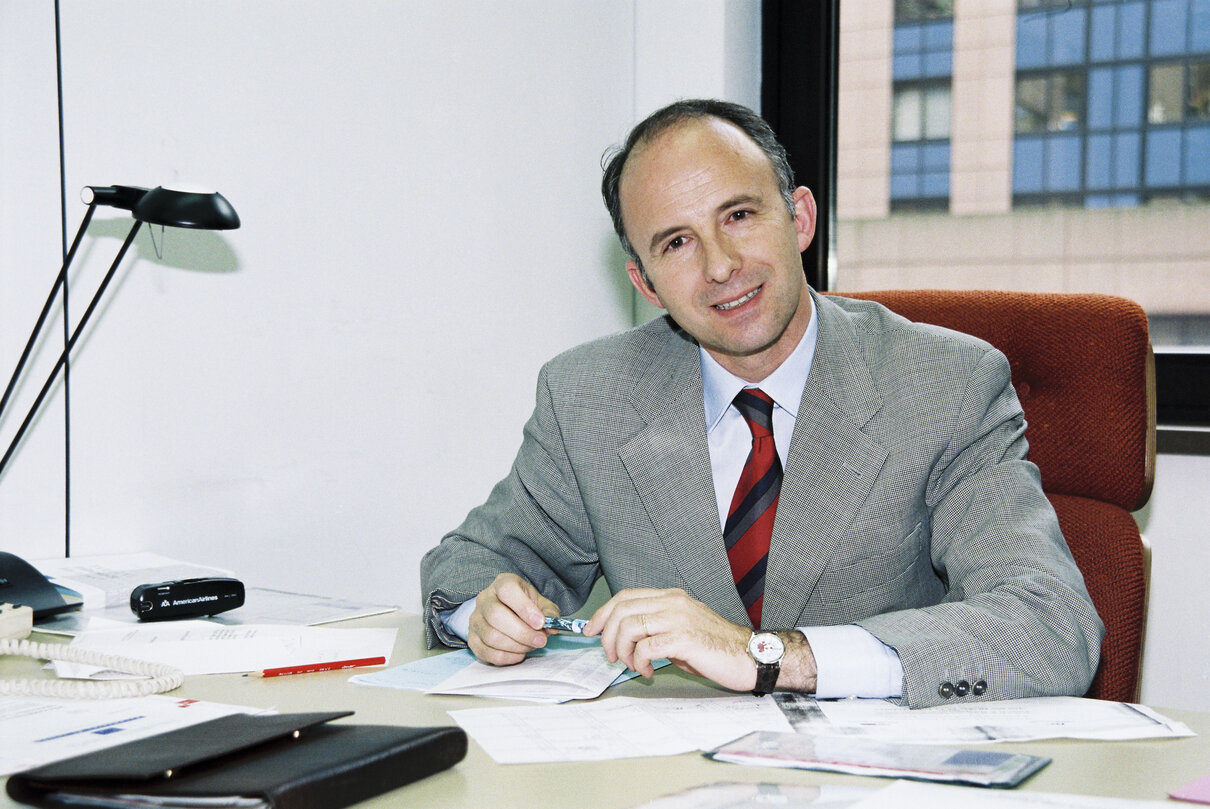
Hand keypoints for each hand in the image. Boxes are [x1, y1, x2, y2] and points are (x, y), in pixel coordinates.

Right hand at [467, 573, 559, 665]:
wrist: (507, 612)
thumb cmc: (526, 606)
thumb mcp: (541, 604)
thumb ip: (549, 613)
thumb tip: (552, 627)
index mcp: (502, 583)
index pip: (507, 590)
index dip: (524, 608)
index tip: (540, 623)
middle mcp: (484, 598)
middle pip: (496, 616)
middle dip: (522, 633)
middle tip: (540, 641)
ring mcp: (475, 619)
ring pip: (491, 636)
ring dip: (516, 646)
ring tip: (531, 646)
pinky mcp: (471, 638)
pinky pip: (486, 652)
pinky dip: (506, 657)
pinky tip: (519, 654)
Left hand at [584, 588, 757, 690]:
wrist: (750, 656)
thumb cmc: (716, 647)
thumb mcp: (681, 630)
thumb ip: (656, 628)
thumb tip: (625, 640)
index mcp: (671, 597)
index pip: (625, 596)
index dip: (603, 613)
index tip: (592, 630)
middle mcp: (673, 603)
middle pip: (622, 609)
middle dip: (607, 635)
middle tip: (610, 656)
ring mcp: (678, 618)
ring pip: (629, 626)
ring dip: (622, 650)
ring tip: (633, 665)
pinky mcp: (684, 638)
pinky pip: (646, 647)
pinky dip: (639, 662)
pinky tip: (649, 671)